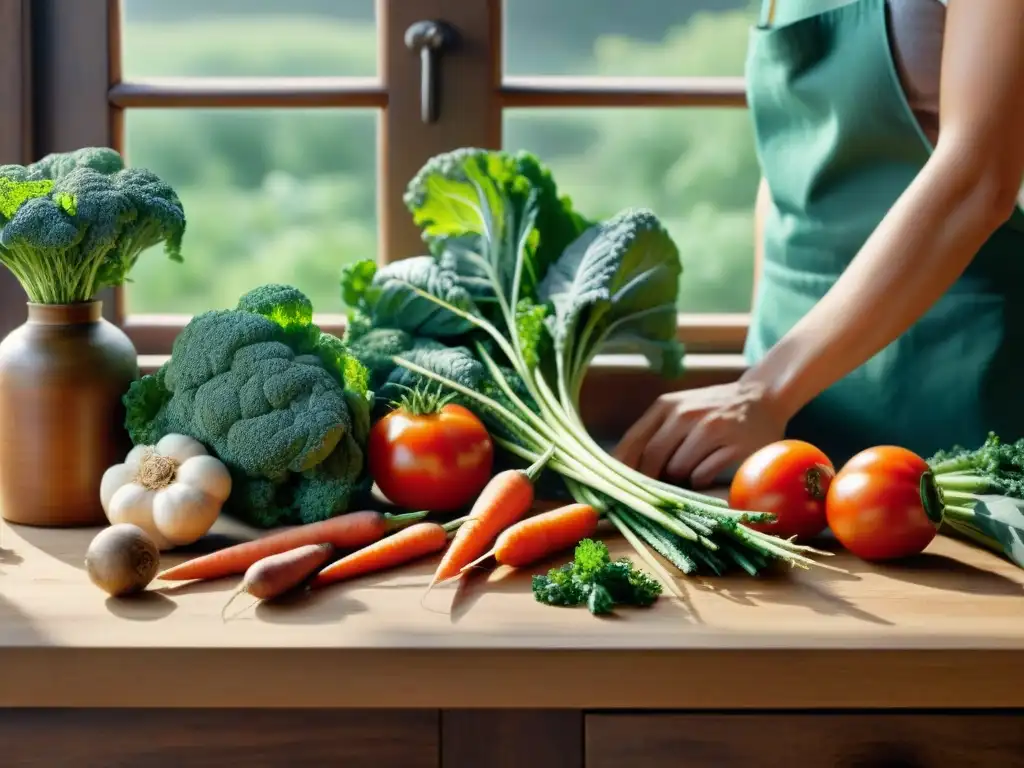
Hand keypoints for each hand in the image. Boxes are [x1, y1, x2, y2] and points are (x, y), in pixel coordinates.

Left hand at [613, 380, 788, 488]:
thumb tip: (620, 470)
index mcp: (667, 405)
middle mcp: (686, 414)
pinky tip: (709, 467)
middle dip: (648, 480)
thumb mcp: (679, 410)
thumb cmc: (712, 408)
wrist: (762, 397)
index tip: (613, 489)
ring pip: (678, 470)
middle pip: (652, 458)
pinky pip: (703, 475)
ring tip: (691, 467)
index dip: (620, 467)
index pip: (633, 441)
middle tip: (651, 491)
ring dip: (679, 479)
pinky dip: (700, 479)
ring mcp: (712, 428)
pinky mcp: (734, 445)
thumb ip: (652, 434)